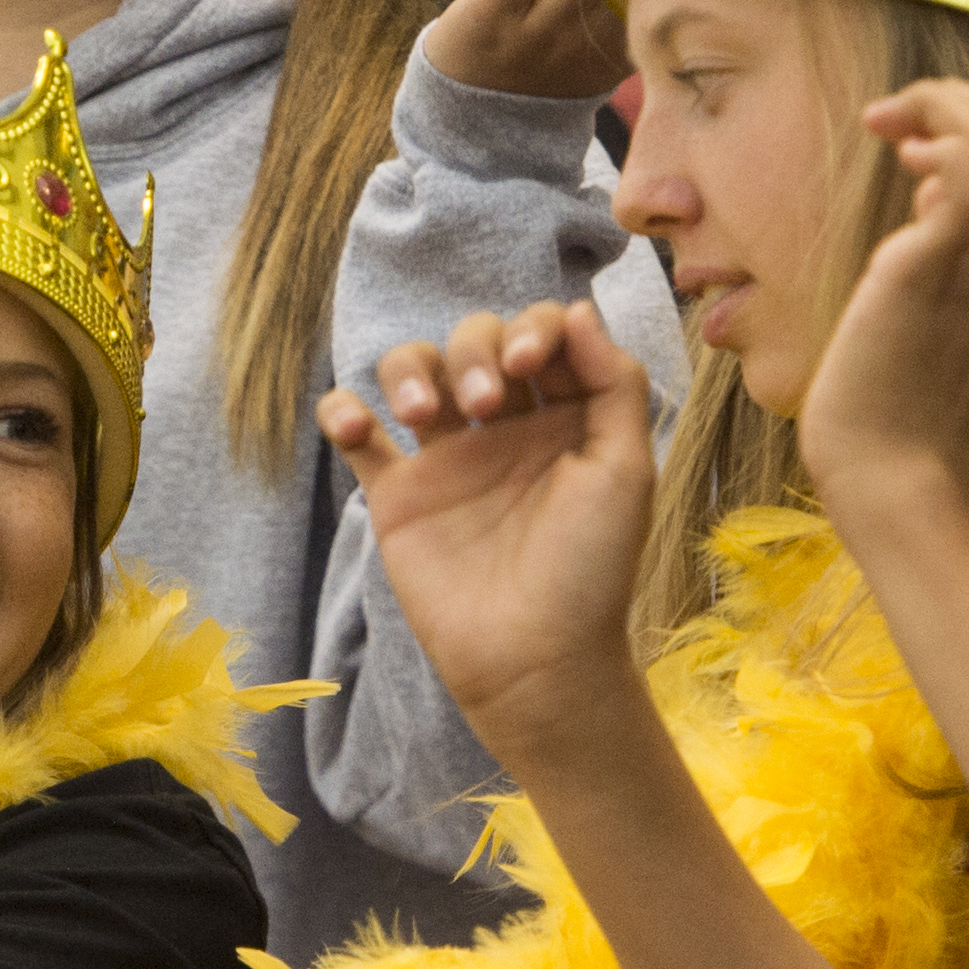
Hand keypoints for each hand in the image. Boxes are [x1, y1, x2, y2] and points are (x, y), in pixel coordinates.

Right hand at [318, 301, 652, 749]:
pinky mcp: (399, 495)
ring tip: (422, 417)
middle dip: (475, 350)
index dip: (531, 328)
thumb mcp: (625, 470)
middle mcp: (504, 427)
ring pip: (413, 369)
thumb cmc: (591, 570)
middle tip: (485, 401)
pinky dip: (343, 410)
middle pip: (473, 338)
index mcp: (563, 416)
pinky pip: (358, 432)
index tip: (530, 364)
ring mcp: (447, 458)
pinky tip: (356, 422)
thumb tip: (575, 309)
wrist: (535, 660)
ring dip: (411, 370)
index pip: (539, 333)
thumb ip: (613, 383)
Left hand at [792, 82, 968, 518]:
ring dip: (944, 108)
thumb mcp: (941, 312)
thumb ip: (951, 249)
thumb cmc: (898, 403)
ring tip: (893, 138)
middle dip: (961, 99)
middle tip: (895, 128)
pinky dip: (938, 146)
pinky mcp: (937, 274)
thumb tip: (929, 192)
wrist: (890, 477)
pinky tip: (899, 166)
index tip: (925, 148)